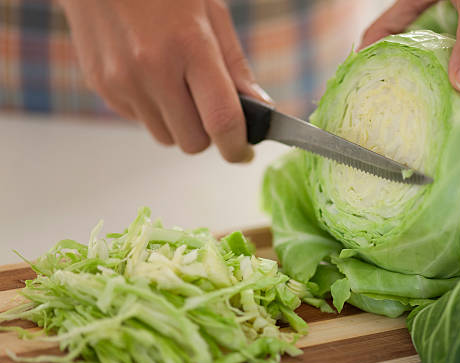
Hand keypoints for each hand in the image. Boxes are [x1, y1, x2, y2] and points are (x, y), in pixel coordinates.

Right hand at [58, 0, 272, 161]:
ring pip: (165, 137)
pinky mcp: (101, 87)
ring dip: (179, 123)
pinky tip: (151, 75)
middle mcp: (151, 69)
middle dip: (208, 132)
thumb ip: (235, 66)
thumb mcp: (211, 12)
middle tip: (209, 106)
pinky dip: (154, 110)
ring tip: (176, 83)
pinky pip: (140, 121)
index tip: (243, 152)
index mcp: (189, 45)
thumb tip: (259, 107)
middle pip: (192, 142)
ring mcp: (121, 81)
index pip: (221, 121)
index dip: (237, 147)